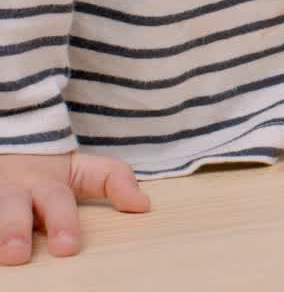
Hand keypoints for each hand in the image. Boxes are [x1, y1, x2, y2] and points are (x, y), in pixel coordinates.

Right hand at [0, 152, 149, 265]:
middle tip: (19, 255)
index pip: (56, 200)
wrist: (7, 152)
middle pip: (11, 207)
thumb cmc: (48, 174)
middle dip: (15, 229)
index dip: (62, 222)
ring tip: (2, 256)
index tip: (68, 248)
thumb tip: (143, 205)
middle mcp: (14, 191)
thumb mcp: (83, 169)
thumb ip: (114, 180)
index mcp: (45, 183)